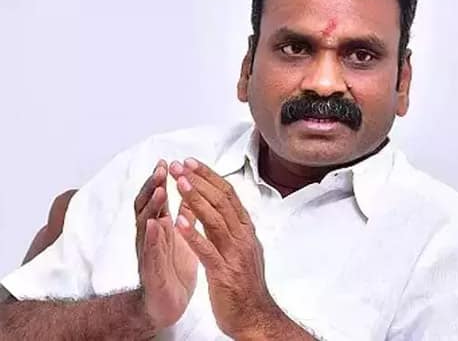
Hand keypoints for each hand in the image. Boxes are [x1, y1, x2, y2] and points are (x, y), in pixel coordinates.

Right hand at [135, 160, 198, 329]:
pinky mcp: (151, 270)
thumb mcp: (182, 234)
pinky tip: (154, 225)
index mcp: (161, 225)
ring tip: (160, 191)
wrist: (166, 303)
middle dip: (153, 186)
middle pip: (147, 205)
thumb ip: (185, 212)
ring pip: (145, 224)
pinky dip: (151, 238)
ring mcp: (148, 251)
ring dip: (152, 207)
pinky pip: (149, 252)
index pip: (159, 198)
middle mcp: (151, 235)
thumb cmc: (174, 267)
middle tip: (161, 169)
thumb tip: (191, 189)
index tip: (168, 161)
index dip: (161, 180)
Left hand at [168, 159, 276, 337]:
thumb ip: (232, 228)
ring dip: (196, 199)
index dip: (208, 176)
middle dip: (199, 181)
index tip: (191, 163)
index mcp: (245, 230)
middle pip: (221, 201)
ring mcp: (235, 255)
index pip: (228, 195)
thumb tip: (223, 206)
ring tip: (178, 183)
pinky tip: (179, 222)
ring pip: (215, 220)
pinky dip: (193, 235)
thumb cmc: (246, 284)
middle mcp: (243, 237)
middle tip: (179, 165)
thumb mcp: (243, 249)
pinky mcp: (224, 273)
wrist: (255, 317)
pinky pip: (207, 251)